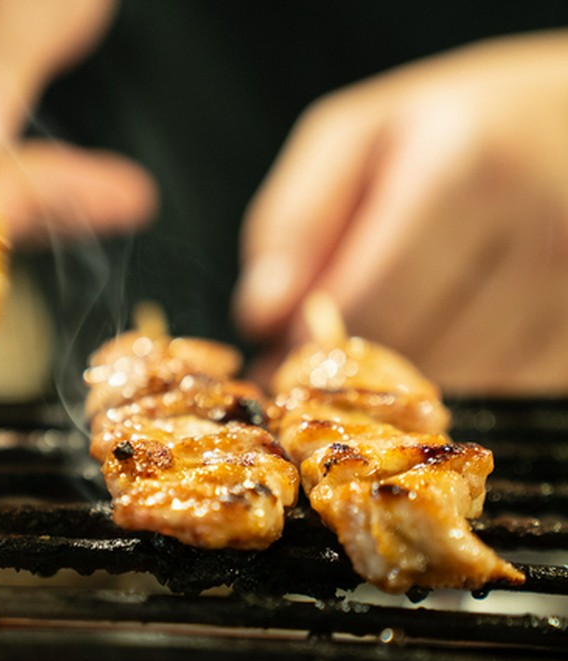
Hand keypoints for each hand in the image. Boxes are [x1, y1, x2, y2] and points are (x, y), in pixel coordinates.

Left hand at [234, 30, 567, 392]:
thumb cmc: (452, 126)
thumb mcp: (354, 138)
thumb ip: (295, 222)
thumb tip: (262, 317)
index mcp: (470, 169)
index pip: (371, 307)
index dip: (313, 342)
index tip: (286, 346)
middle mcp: (543, 229)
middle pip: (416, 357)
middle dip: (353, 371)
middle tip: (324, 355)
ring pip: (463, 388)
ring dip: (403, 386)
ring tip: (382, 342)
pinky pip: (508, 392)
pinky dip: (459, 381)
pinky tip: (442, 338)